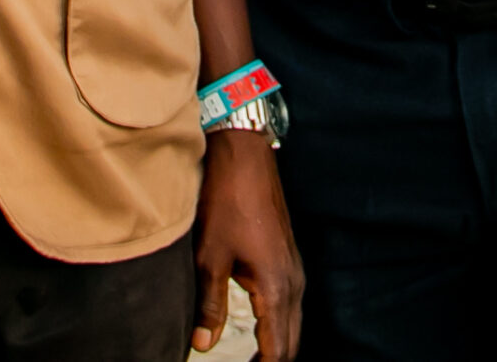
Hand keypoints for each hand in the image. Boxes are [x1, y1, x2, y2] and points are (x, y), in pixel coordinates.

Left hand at [191, 129, 302, 361]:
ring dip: (278, 348)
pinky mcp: (287, 257)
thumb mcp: (209, 255)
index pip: (278, 350)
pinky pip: (290, 305)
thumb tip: (203, 344)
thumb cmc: (226, 199)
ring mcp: (293, 268)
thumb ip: (208, 304)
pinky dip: (279, 327)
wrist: (244, 154)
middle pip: (292, 342)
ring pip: (293, 324)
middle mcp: (292, 281)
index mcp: (276, 286)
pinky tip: (263, 332)